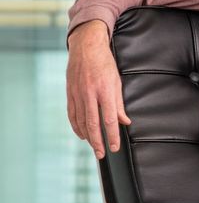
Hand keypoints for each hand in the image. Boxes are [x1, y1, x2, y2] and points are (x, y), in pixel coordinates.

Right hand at [66, 20, 131, 158]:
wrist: (86, 47)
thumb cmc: (105, 63)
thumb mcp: (117, 81)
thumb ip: (120, 104)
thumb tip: (125, 122)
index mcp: (105, 91)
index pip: (109, 119)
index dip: (112, 135)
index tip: (115, 147)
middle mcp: (90, 94)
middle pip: (93, 124)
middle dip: (98, 142)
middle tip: (103, 154)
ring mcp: (78, 94)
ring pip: (82, 121)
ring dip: (88, 137)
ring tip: (95, 147)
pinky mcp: (70, 93)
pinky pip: (72, 114)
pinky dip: (76, 127)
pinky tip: (82, 135)